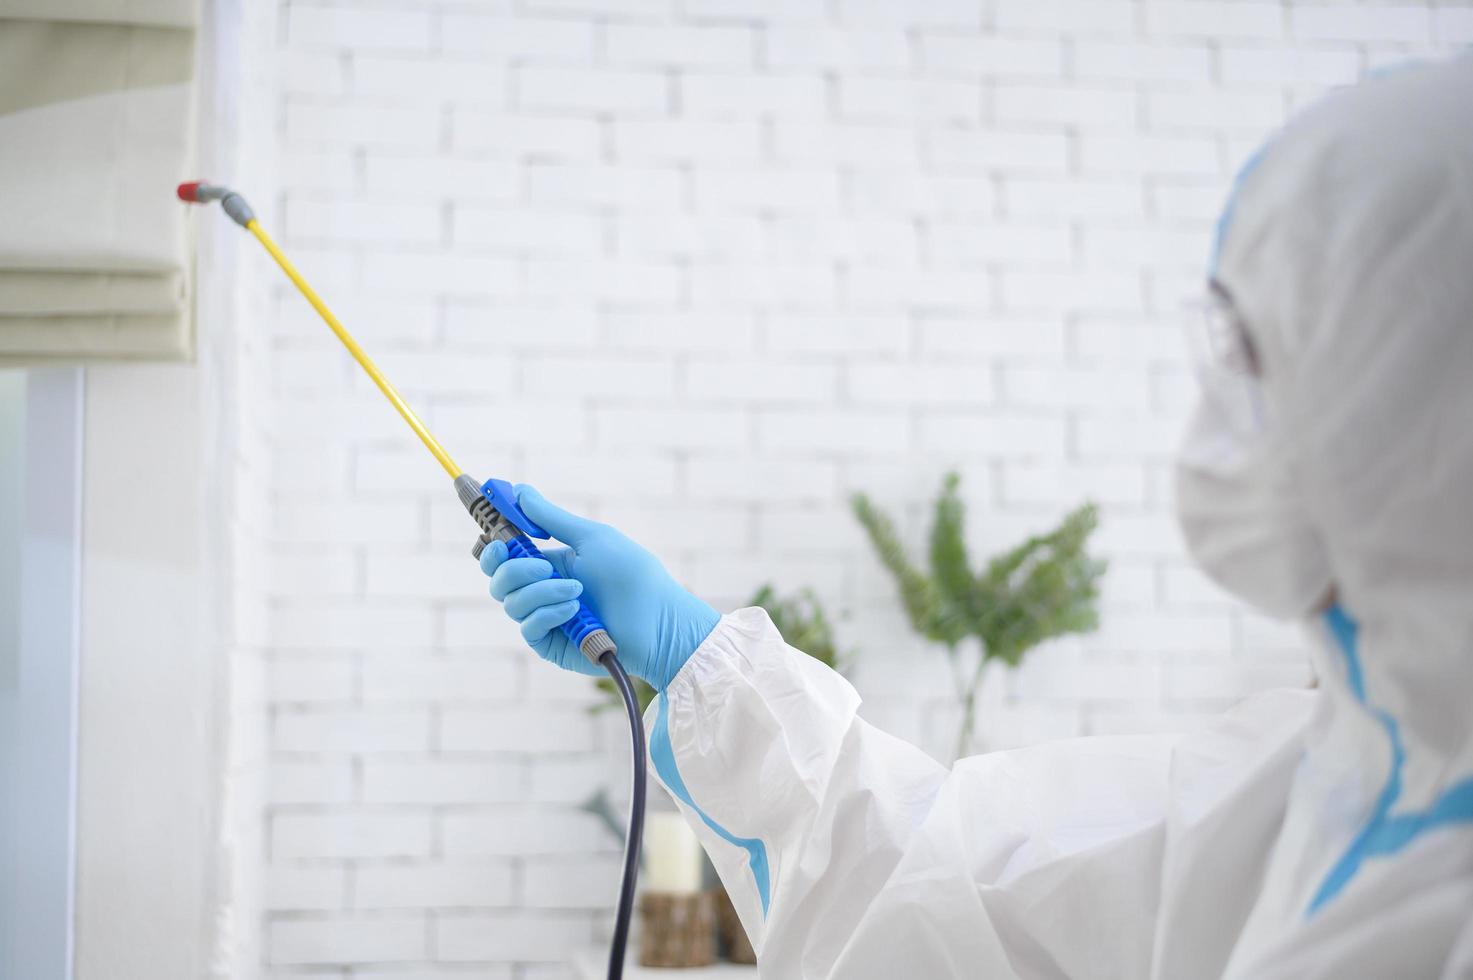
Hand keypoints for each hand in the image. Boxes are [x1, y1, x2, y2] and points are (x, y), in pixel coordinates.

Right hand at [479, 485, 719, 688]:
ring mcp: (545, 617)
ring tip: (578, 592)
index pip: (505, 554)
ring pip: (511, 601)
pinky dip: (549, 613)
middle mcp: (542, 590)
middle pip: (499, 578)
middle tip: (542, 566)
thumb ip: (550, 518)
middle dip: (514, 569)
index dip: (494, 545)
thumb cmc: (631, 574)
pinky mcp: (550, 643)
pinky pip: (528, 626)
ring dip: (542, 592)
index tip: (495, 536)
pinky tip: (576, 611)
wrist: (657, 619)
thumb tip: (519, 490)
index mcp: (550, 562)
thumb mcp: (590, 538)